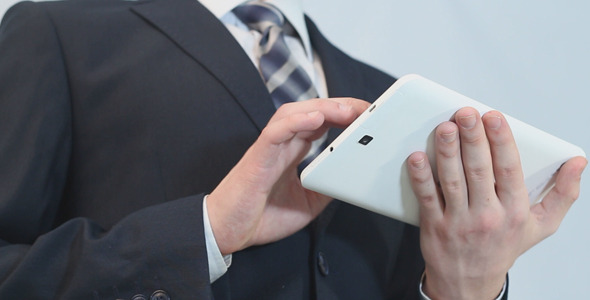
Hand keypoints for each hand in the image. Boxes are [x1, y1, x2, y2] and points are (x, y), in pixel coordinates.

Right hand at [207, 98, 369, 254]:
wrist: (229, 231)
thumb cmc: (261, 215)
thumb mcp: (308, 203)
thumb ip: (326, 186)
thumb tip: (351, 178)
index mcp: (292, 152)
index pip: (320, 123)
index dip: (343, 114)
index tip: (368, 115)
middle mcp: (282, 145)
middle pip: (311, 111)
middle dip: (339, 105)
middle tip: (365, 108)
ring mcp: (269, 148)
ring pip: (294, 114)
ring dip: (322, 108)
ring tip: (346, 110)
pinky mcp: (257, 157)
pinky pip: (276, 132)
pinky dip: (296, 122)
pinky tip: (316, 118)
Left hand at [407, 107, 586, 299]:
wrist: (469, 284)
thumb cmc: (503, 248)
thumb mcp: (541, 226)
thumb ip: (563, 194)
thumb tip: (578, 163)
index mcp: (514, 210)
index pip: (509, 169)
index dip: (501, 141)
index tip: (494, 117)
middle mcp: (487, 215)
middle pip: (479, 170)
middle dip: (473, 138)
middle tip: (466, 114)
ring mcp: (458, 221)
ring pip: (453, 181)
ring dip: (447, 152)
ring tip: (445, 128)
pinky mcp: (434, 226)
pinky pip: (427, 197)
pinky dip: (421, 177)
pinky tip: (417, 157)